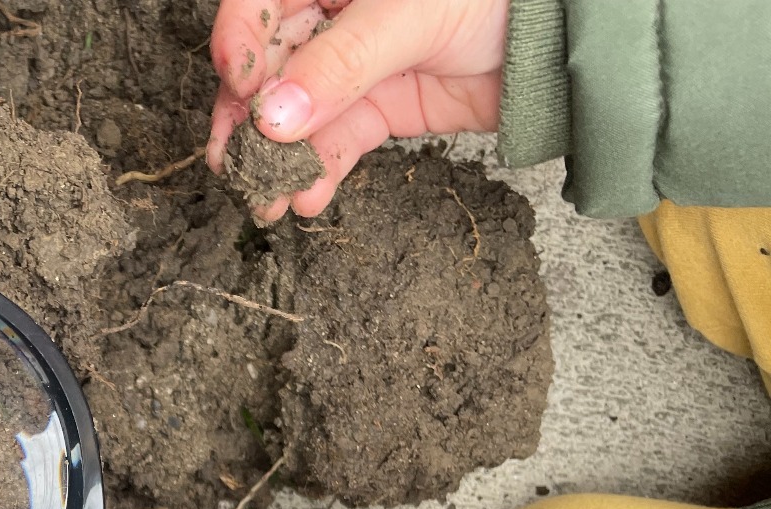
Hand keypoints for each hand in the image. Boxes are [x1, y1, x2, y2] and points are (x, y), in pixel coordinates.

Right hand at [205, 0, 508, 220]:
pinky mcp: (382, 106)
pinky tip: (306, 195)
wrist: (566, 35)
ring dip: (279, 160)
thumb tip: (274, 116)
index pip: (260, 6)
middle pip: (269, 69)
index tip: (239, 90)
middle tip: (234, 164)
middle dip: (249, 122)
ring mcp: (356, 65)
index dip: (241, 48)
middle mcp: (336, 15)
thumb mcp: (410, 16)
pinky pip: (336, 140)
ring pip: (298, 115)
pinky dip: (319, 171)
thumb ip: (340, 65)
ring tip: (267, 197)